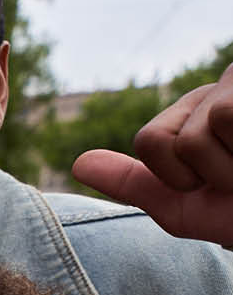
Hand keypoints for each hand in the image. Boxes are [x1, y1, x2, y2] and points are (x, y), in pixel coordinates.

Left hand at [73, 60, 232, 245]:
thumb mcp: (191, 206)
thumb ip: (136, 183)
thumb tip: (77, 163)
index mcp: (197, 111)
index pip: (150, 144)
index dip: (178, 180)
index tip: (216, 185)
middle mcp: (224, 88)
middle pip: (176, 140)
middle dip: (213, 177)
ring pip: (206, 129)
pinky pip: (228, 119)